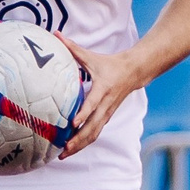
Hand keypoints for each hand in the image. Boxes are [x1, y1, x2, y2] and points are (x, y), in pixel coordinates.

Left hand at [54, 34, 143, 158]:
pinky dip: (84, 142)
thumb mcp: (91, 57)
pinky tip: (72, 149)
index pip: (92, 105)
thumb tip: (55, 34)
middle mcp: (105, 105)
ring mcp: (107, 113)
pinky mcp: (106, 117)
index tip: (72, 124)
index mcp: (102, 89)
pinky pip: (95, 133)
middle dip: (78, 140)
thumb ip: (72, 48)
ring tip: (64, 155)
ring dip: (80, 146)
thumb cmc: (109, 64)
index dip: (83, 114)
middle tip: (63, 149)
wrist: (134, 72)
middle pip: (92, 127)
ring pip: (94, 134)